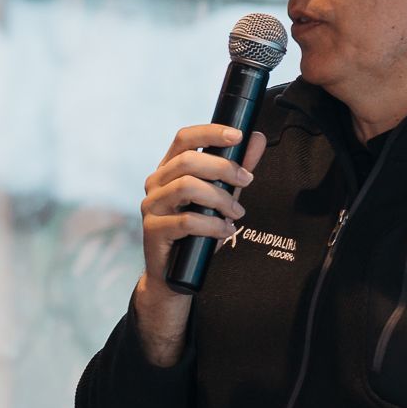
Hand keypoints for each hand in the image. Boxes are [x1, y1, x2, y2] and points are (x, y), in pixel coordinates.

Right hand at [131, 125, 268, 364]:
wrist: (176, 275)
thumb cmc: (198, 232)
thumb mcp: (221, 197)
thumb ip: (236, 169)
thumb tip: (256, 139)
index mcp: (169, 169)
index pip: (184, 138)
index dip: (210, 132)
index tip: (238, 136)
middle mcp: (156, 183)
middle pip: (188, 161)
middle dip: (224, 168)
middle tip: (247, 181)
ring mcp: (151, 206)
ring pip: (186, 187)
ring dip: (220, 198)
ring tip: (236, 214)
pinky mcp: (152, 230)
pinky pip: (186, 220)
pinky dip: (212, 225)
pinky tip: (226, 232)